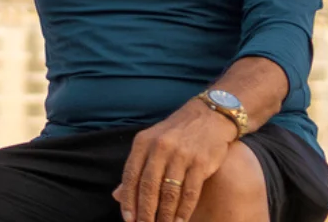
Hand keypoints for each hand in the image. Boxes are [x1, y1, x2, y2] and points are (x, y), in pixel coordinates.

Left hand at [112, 106, 234, 221]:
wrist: (210, 115)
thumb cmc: (176, 133)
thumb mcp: (151, 142)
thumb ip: (136, 167)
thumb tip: (117, 195)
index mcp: (143, 143)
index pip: (131, 176)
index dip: (128, 200)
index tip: (128, 219)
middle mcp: (160, 148)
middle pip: (148, 187)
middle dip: (145, 212)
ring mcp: (181, 154)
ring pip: (169, 192)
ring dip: (164, 215)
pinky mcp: (201, 162)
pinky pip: (190, 192)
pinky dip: (183, 210)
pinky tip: (179, 221)